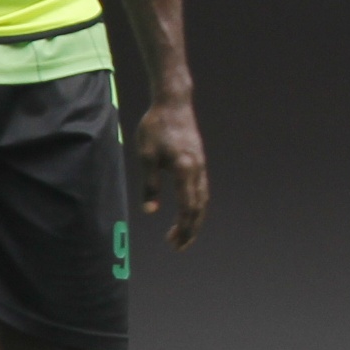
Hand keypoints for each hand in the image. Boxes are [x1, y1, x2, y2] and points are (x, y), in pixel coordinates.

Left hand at [137, 94, 209, 249]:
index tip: (173, 243)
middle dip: (190, 230)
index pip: (188, 207)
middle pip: (199, 208)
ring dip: (194, 220)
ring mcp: (201, 166)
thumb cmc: (156, 127)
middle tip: (177, 246)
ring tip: (182, 234)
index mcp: (184, 169)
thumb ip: (150, 185)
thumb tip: (151, 211)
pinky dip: (196, 206)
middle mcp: (197, 170)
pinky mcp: (199, 162)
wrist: (174, 103)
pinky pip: (202, 190)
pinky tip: (187, 212)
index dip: (182, 228)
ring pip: (203, 200)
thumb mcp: (146, 156)